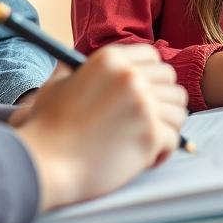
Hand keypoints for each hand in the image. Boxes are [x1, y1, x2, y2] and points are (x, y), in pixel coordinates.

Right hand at [13, 44, 187, 210]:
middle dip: (162, 101)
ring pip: (178, 111)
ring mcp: (143, 105)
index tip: (145, 93)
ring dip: (166, 126)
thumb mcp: (57, 86)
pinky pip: (173, 139)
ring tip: (144, 139)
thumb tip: (73, 65)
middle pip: (171, 82)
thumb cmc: (47, 128)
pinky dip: (162, 151)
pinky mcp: (150, 135)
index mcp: (110, 59)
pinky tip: (144, 158)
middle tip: (144, 121)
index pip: (154, 58)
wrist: (44, 163)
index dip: (152, 76)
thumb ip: (73, 71)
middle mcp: (131, 77)